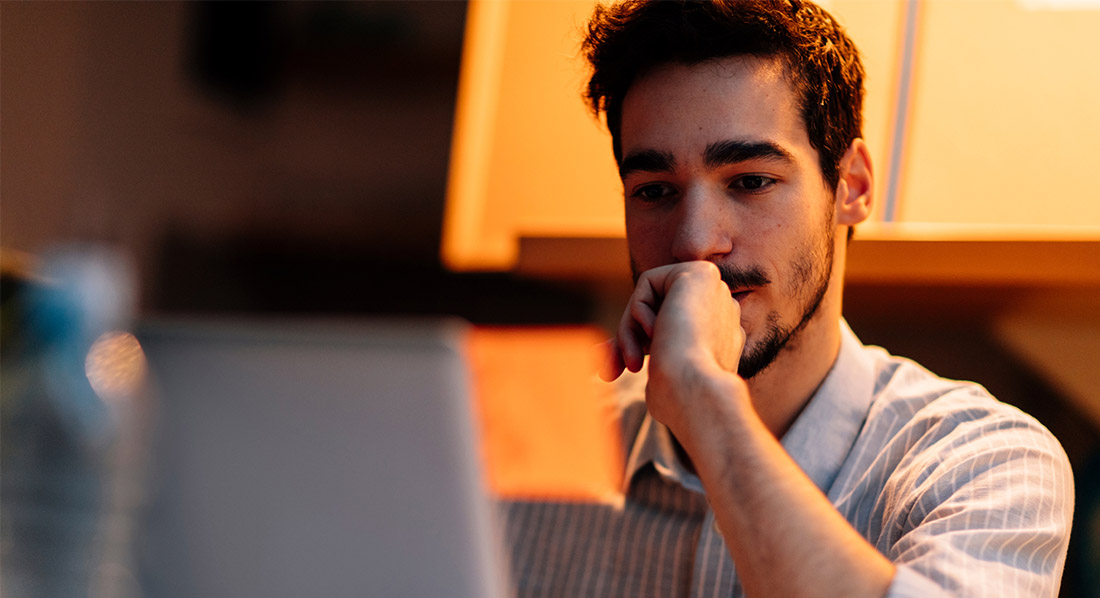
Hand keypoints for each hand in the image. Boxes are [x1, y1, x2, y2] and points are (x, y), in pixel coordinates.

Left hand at [604, 261, 745, 438]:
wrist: (695, 393)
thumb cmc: (678, 400)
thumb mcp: (657, 377)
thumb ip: (640, 358)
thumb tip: (601, 361)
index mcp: (719, 339)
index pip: (668, 328)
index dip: (637, 345)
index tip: (609, 373)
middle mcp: (723, 311)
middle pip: (657, 311)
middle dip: (628, 336)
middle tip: (608, 372)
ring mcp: (715, 290)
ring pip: (651, 297)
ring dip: (630, 329)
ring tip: (632, 362)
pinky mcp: (700, 272)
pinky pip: (648, 282)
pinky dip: (638, 310)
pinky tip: (655, 333)